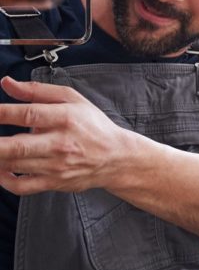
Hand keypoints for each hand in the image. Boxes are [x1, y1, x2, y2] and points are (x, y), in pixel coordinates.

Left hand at [0, 76, 128, 194]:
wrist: (116, 158)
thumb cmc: (93, 127)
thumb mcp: (72, 99)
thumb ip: (37, 90)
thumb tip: (7, 83)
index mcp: (65, 118)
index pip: (27, 114)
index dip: (0, 113)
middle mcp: (60, 144)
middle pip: (16, 146)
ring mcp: (56, 166)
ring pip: (14, 165)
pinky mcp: (54, 182)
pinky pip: (21, 186)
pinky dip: (3, 179)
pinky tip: (0, 168)